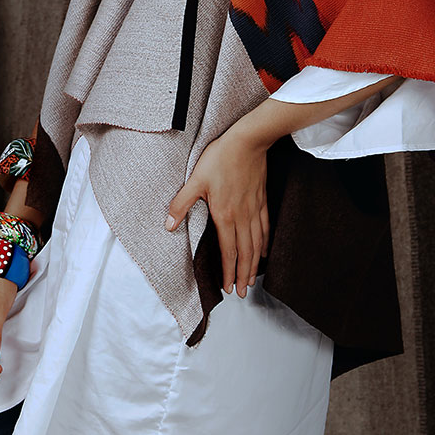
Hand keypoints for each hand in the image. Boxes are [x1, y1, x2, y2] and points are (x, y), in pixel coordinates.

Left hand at [166, 128, 269, 297]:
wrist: (248, 141)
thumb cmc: (220, 158)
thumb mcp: (195, 180)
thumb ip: (181, 204)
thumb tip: (168, 225)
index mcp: (225, 215)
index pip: (228, 251)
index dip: (227, 271)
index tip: (227, 287)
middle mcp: (242, 217)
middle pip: (245, 253)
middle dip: (243, 275)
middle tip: (242, 292)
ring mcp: (255, 209)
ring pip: (257, 243)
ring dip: (254, 263)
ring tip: (252, 278)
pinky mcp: (262, 200)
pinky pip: (265, 227)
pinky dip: (265, 242)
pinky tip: (264, 250)